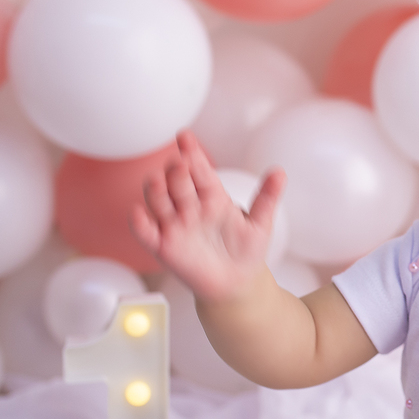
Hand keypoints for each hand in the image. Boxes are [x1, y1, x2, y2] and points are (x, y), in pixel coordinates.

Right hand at [130, 130, 285, 301]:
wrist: (237, 282)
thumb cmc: (247, 250)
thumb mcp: (261, 223)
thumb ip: (267, 197)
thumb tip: (280, 172)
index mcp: (212, 196)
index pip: (199, 170)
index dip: (192, 153)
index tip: (185, 137)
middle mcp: (190, 206)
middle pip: (177, 184)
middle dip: (176, 173)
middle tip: (180, 164)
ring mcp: (175, 224)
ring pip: (158, 202)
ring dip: (155, 191)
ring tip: (158, 181)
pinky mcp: (163, 246)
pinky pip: (146, 233)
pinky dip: (139, 224)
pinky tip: (137, 213)